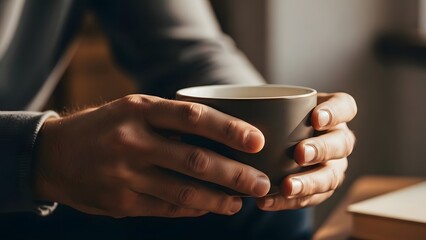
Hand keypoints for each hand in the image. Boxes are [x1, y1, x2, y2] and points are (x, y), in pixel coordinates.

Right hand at [34, 94, 269, 217]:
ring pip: (184, 190)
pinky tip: (211, 207)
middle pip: (195, 160)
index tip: (258, 141)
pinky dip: (194, 208)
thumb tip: (220, 135)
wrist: (52, 155)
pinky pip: (167, 207)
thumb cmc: (104, 127)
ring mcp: (125, 174)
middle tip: (262, 183)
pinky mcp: (120, 202)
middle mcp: (133, 140)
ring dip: (219, 198)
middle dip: (235, 174)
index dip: (229, 129)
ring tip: (241, 201)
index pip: (193, 117)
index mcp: (139, 109)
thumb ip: (169, 120)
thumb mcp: (131, 109)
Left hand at [256, 92, 356, 209]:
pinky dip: (286, 202)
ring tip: (287, 187)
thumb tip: (238, 116)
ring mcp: (334, 166)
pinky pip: (310, 199)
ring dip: (308, 183)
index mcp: (333, 113)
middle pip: (341, 144)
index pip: (345, 107)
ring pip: (331, 177)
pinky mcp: (320, 189)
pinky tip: (266, 202)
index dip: (335, 113)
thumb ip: (268, 109)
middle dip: (321, 150)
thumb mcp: (274, 107)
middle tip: (299, 154)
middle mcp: (338, 139)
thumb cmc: (275, 118)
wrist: (271, 140)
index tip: (315, 118)